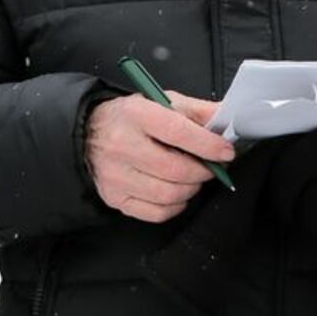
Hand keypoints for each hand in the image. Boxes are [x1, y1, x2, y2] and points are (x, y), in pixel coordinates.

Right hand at [86, 92, 235, 222]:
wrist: (88, 134)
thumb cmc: (132, 118)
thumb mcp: (163, 102)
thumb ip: (198, 111)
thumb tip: (228, 119)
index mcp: (137, 115)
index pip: (179, 133)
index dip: (209, 145)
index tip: (226, 152)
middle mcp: (121, 145)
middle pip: (176, 169)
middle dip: (204, 171)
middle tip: (212, 167)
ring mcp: (115, 175)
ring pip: (168, 194)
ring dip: (191, 189)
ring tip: (194, 178)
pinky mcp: (114, 197)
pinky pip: (156, 213)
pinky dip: (175, 206)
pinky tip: (177, 193)